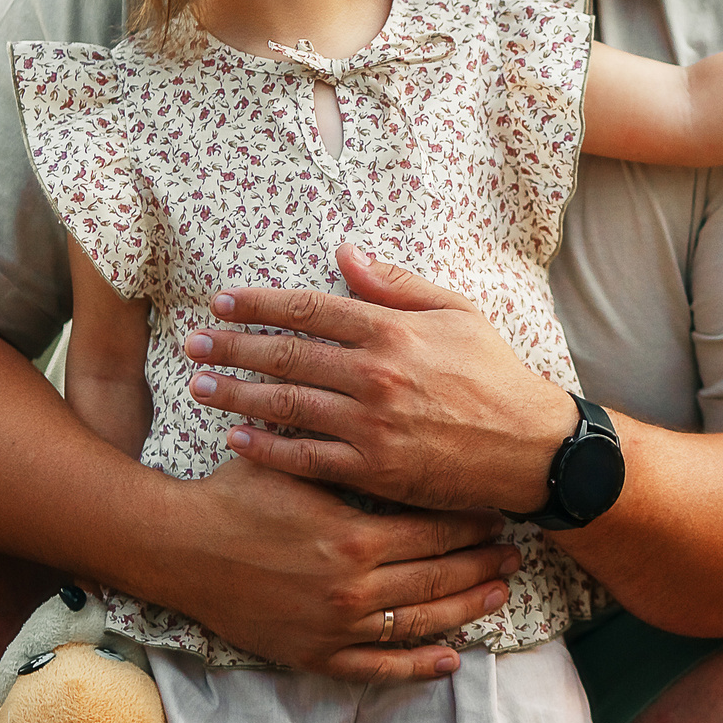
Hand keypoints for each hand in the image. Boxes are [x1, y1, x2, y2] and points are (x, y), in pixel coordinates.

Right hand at [156, 457, 524, 681]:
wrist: (181, 548)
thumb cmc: (236, 494)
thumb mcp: (293, 460)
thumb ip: (344, 446)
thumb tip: (390, 411)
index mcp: (354, 536)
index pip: (433, 530)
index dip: (471, 522)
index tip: (497, 511)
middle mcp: (353, 587)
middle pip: (438, 577)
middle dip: (481, 564)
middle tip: (513, 555)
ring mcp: (336, 626)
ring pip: (419, 623)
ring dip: (465, 610)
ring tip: (498, 596)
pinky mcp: (315, 653)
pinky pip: (379, 667)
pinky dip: (418, 665)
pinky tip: (450, 659)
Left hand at [181, 243, 573, 515]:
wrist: (530, 446)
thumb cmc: (494, 374)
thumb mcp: (457, 312)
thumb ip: (396, 283)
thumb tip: (345, 251)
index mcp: (392, 330)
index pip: (310, 309)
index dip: (260, 304)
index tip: (224, 301)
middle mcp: (375, 374)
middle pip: (286, 355)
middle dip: (232, 346)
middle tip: (192, 342)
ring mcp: (371, 425)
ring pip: (286, 406)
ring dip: (236, 395)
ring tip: (199, 387)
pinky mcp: (373, 470)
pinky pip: (306, 458)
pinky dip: (267, 449)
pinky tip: (236, 441)